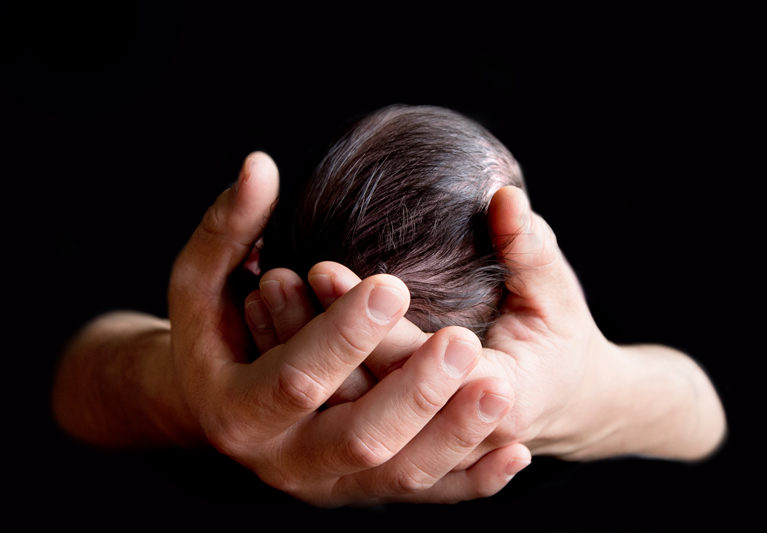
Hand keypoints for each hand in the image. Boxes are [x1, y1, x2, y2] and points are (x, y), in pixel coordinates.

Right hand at [169, 153, 530, 505]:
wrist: (219, 407)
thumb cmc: (210, 335)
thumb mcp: (200, 282)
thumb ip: (228, 228)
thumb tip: (259, 164)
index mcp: (238, 409)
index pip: (296, 376)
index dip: (342, 333)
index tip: (392, 285)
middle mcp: (282, 460)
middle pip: (357, 437)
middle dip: (413, 392)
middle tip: (463, 344)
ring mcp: (327, 483)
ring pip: (401, 475)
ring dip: (455, 436)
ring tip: (500, 389)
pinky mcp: (362, 491)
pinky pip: (425, 496)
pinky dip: (473, 481)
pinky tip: (518, 454)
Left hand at [250, 185, 725, 465]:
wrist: (565, 400)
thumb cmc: (562, 341)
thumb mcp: (555, 293)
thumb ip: (530, 249)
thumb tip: (505, 196)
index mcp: (501, 401)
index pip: (418, 363)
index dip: (367, 323)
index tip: (322, 269)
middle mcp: (449, 435)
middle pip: (370, 393)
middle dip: (320, 337)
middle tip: (276, 276)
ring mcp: (422, 444)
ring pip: (347, 408)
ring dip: (301, 354)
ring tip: (261, 292)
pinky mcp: (401, 436)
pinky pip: (344, 409)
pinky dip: (308, 371)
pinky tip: (268, 325)